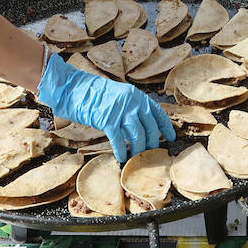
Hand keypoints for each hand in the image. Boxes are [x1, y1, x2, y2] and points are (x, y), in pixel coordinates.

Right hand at [37, 55, 173, 162]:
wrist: (76, 88)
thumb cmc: (95, 94)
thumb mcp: (119, 96)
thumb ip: (131, 109)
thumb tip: (140, 129)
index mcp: (137, 96)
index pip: (157, 112)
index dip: (166, 127)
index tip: (171, 137)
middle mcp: (133, 103)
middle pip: (149, 128)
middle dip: (152, 143)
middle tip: (151, 154)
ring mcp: (121, 111)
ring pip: (137, 136)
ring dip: (138, 150)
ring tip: (136, 158)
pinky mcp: (108, 120)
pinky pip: (119, 140)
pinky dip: (121, 150)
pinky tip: (122, 157)